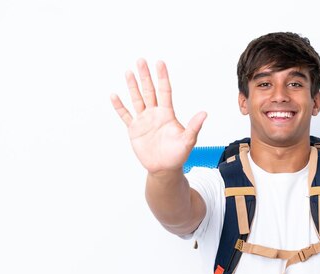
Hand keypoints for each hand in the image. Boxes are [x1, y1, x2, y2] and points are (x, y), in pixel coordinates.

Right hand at [110, 59, 206, 173]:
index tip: (160, 63)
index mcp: (167, 114)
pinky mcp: (134, 130)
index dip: (162, 77)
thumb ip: (194, 126)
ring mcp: (144, 121)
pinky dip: (120, 106)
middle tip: (141, 60)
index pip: (164, 91)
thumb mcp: (188, 141)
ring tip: (129, 72)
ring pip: (137, 99)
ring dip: (132, 86)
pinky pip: (125, 116)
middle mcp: (155, 114)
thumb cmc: (178, 155)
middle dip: (145, 76)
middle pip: (149, 91)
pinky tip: (114, 95)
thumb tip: (205, 113)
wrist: (164, 168)